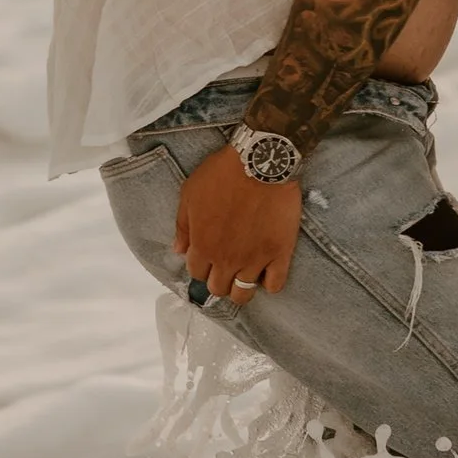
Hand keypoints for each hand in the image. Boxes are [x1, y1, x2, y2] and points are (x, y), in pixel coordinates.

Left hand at [175, 145, 303, 301]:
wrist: (260, 163)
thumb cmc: (222, 174)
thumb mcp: (189, 194)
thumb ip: (183, 226)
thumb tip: (178, 251)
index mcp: (203, 245)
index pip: (196, 273)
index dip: (200, 266)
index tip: (207, 257)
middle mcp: (226, 259)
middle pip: (218, 288)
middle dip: (218, 279)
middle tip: (225, 265)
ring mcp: (254, 260)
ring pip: (243, 294)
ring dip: (239, 288)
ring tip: (244, 275)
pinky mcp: (279, 254)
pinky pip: (275, 285)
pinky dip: (269, 284)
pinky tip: (266, 272)